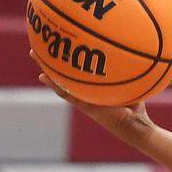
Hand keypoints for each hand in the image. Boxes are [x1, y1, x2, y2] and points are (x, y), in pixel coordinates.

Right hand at [31, 51, 151, 133]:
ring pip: (61, 81)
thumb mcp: (134, 84)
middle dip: (56, 59)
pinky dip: (55, 85)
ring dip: (48, 68)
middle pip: (67, 73)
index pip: (80, 72)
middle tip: (43, 45)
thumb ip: (130, 71)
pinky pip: (67, 94)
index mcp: (95, 88)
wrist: (135, 126)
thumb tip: (134, 51)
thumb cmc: (137, 107)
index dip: (70, 61)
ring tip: (35, 54)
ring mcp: (84, 99)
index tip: (61, 46)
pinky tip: (43, 76)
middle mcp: (87, 92)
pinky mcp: (84, 107)